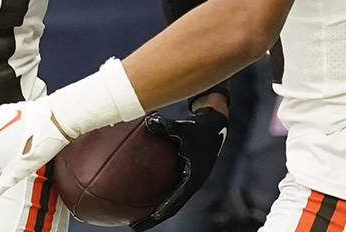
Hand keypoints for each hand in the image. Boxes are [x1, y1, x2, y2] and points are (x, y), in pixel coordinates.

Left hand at [130, 107, 228, 230]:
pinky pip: (166, 187)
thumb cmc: (199, 127)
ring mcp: (187, 180)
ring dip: (151, 208)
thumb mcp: (184, 127)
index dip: (162, 211)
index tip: (149, 220)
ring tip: (130, 215)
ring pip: (168, 199)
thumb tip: (147, 123)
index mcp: (193, 178)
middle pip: (170, 206)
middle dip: (151, 218)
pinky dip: (152, 191)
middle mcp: (190, 183)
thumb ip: (165, 126)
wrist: (214, 124)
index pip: (176, 200)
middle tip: (132, 226)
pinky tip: (135, 189)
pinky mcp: (183, 174)